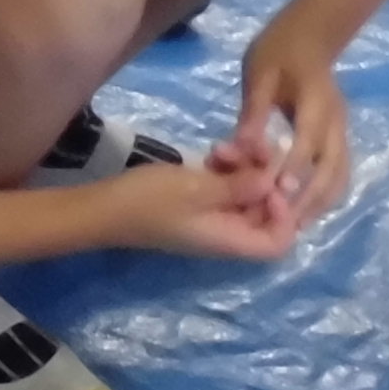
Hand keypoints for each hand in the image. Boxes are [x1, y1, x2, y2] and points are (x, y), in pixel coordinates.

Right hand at [106, 151, 314, 262]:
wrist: (103, 207)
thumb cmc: (149, 201)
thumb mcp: (197, 189)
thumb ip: (239, 186)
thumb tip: (274, 183)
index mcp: (230, 239)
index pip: (278, 242)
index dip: (285, 214)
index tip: (272, 182)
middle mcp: (226, 232)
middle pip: (265, 212)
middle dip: (264, 178)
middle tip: (255, 148)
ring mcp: (211, 216)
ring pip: (245, 194)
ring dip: (244, 168)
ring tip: (227, 147)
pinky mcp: (197, 201)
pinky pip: (226, 187)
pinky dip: (226, 169)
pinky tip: (215, 150)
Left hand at [228, 34, 350, 224]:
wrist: (311, 34)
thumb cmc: (279, 50)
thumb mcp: (258, 74)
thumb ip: (253, 112)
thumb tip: (244, 146)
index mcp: (316, 101)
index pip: (308, 141)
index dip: (295, 168)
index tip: (279, 194)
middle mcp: (336, 121)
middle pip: (332, 168)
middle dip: (311, 198)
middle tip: (287, 224)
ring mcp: (342, 129)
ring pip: (341, 174)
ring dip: (322, 202)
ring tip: (297, 226)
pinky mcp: (340, 136)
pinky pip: (339, 171)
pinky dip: (326, 194)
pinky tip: (306, 210)